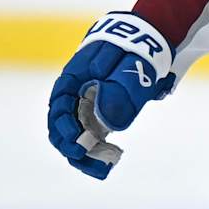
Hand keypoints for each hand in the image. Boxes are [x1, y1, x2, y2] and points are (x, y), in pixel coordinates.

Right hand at [46, 13, 174, 178]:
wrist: (150, 38)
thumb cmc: (138, 50)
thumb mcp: (130, 66)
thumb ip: (120, 91)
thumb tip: (108, 124)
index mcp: (75, 77)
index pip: (59, 106)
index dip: (63, 126)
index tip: (78, 140)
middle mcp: (76, 92)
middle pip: (61, 124)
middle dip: (69, 144)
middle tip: (84, 158)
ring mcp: (87, 103)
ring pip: (76, 133)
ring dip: (83, 153)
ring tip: (100, 170)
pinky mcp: (100, 112)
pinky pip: (91, 134)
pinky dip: (96, 150)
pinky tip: (108, 163)